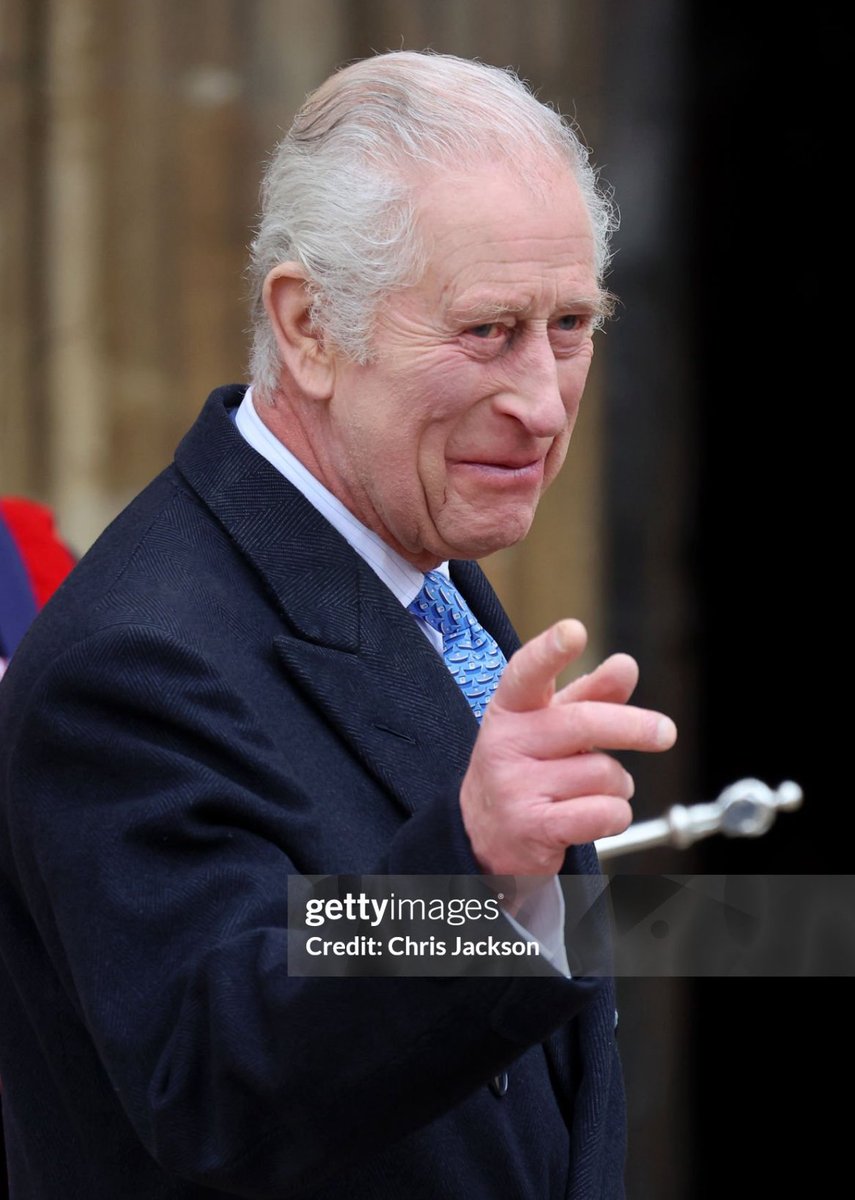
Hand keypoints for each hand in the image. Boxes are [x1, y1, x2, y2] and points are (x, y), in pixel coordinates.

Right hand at [459, 619, 676, 876]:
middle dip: (633, 727)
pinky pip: (603, 812)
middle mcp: (506, 743)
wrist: (484, 833)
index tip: (574, 631)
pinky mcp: (532, 827)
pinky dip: (615, 814)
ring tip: (597, 790)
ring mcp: (514, 787)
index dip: (551, 651)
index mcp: (509, 708)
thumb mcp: (549, 725)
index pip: (526, 673)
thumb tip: (625, 665)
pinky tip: (596, 815)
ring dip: (618, 784)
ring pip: (602, 773)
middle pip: (584, 723)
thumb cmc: (526, 767)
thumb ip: (589, 695)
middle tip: (665, 733)